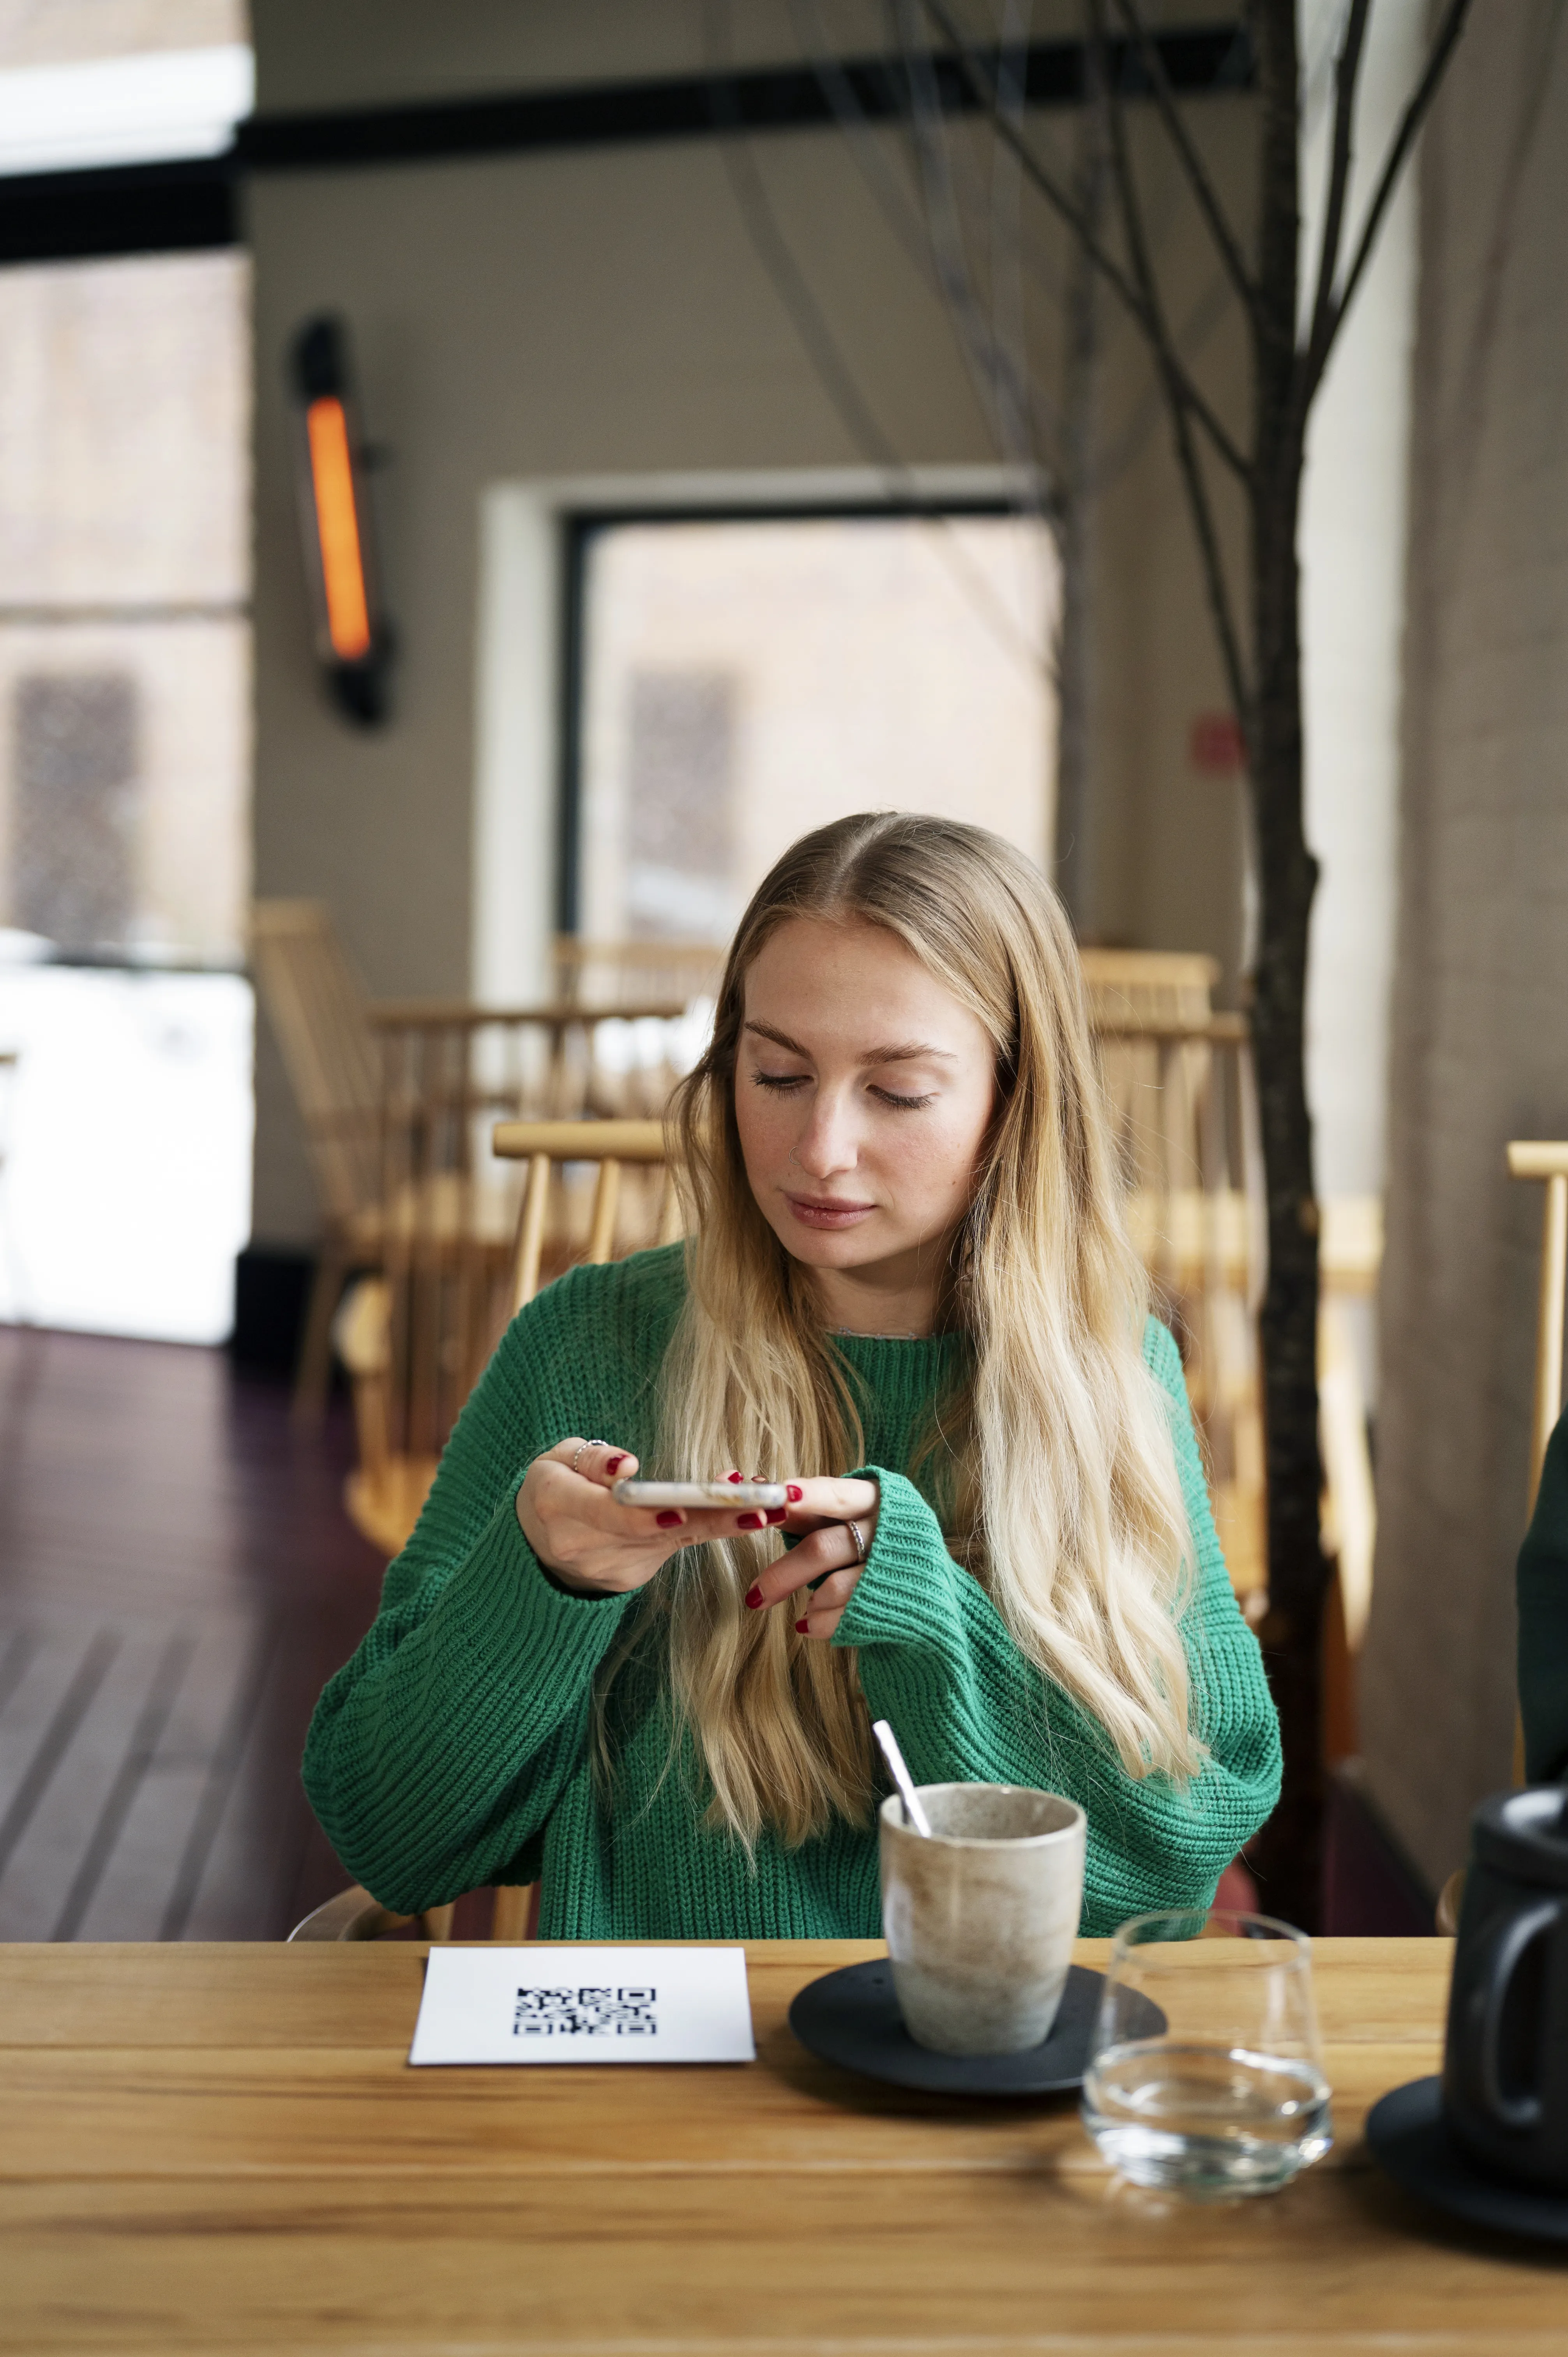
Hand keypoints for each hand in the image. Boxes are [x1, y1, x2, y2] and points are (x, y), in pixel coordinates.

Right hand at [516, 1440, 789, 1596]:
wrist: (537, 1541)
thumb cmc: (553, 1486)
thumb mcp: (557, 1459)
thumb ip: (591, 1461)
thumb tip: (627, 1467)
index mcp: (557, 1507)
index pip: (604, 1514)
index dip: (643, 1516)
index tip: (678, 1513)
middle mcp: (583, 1547)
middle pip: (652, 1532)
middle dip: (708, 1520)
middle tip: (757, 1510)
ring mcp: (610, 1569)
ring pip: (672, 1543)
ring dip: (721, 1524)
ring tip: (767, 1506)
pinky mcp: (631, 1577)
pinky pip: (673, 1548)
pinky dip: (707, 1529)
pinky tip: (745, 1513)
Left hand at [741, 1475, 879, 1640]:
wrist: (923, 1584)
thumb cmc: (872, 1539)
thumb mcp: (847, 1516)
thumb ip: (806, 1508)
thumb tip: (757, 1486)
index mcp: (875, 1498)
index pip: (837, 1495)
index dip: (809, 1496)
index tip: (781, 1496)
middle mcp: (888, 1529)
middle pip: (824, 1547)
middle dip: (785, 1573)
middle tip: (753, 1596)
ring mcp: (894, 1567)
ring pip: (835, 1586)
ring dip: (810, 1601)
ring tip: (802, 1610)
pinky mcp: (895, 1600)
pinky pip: (848, 1614)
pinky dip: (823, 1622)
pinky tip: (811, 1623)